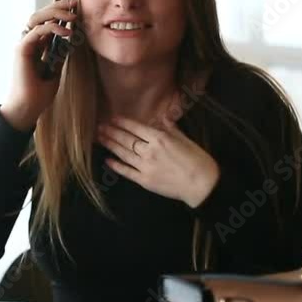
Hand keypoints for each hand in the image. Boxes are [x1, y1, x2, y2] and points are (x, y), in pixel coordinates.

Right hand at [0, 0, 77, 130]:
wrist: (28, 108)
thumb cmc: (40, 93)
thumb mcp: (56, 69)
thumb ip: (60, 54)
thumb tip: (71, 41)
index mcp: (36, 44)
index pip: (47, 20)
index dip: (61, 12)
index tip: (77, 9)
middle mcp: (28, 41)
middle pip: (41, 14)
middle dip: (59, 6)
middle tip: (76, 4)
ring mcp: (24, 44)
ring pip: (37, 18)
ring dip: (55, 13)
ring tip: (73, 16)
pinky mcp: (22, 49)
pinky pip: (37, 31)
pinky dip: (52, 28)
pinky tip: (66, 32)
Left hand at [96, 115, 219, 207]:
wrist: (202, 184)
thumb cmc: (197, 159)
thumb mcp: (185, 139)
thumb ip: (170, 128)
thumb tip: (161, 117)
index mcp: (160, 138)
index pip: (136, 127)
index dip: (123, 122)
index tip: (113, 118)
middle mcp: (149, 151)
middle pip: (126, 139)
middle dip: (111, 132)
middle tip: (100, 127)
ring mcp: (145, 166)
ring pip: (123, 153)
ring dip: (110, 145)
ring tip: (100, 139)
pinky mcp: (144, 181)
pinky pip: (127, 172)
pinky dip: (116, 166)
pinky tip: (107, 160)